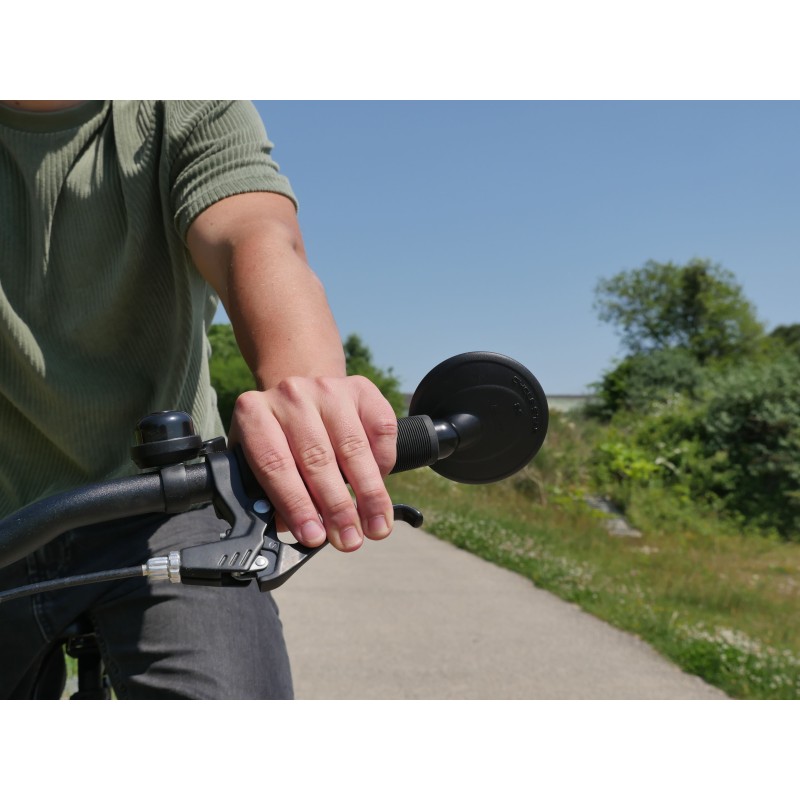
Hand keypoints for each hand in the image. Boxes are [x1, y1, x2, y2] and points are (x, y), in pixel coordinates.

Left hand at [228, 375, 397, 551]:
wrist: (302, 397)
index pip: (275, 465)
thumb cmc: (281, 441)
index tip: (314, 536)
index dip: (296, 505)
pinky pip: (380, 430)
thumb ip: (270, 495)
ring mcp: (328, 389)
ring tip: (375, 527)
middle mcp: (291, 395)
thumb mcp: (260, 462)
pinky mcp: (361, 389)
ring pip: (352, 447)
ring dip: (368, 494)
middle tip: (350, 540)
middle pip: (317, 458)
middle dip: (337, 507)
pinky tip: (380, 486)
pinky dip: (383, 464)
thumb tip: (298, 532)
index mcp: (255, 413)